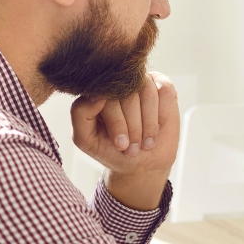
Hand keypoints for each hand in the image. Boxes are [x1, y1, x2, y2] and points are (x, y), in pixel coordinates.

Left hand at [70, 72, 179, 210]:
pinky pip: (163, 91)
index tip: (120, 144)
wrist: (142, 163)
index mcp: (97, 90)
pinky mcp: (162, 84)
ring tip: (144, 144)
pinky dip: (160, 115)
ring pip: (146, 91)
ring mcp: (140, 81)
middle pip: (127, 93)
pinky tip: (156, 130)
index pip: (105, 93)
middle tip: (132, 149)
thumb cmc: (111, 150)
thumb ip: (80, 114)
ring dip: (147, 123)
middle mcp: (118, 82)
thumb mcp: (86, 139)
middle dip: (133, 126)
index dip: (116, 121)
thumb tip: (96, 94)